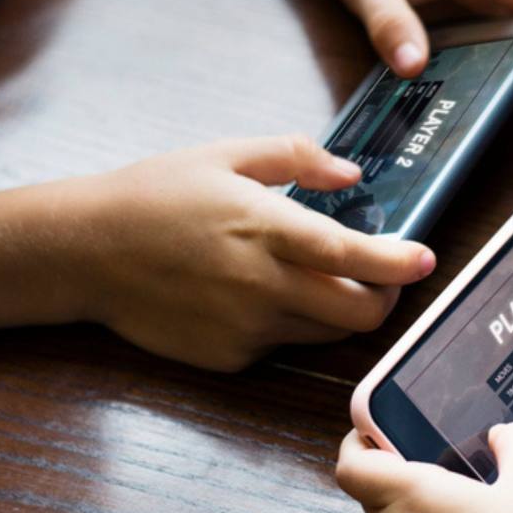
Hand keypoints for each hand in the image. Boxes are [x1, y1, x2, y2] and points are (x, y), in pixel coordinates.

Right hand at [80, 135, 433, 369]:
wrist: (86, 252)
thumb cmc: (155, 196)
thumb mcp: (226, 155)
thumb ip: (297, 157)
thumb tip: (351, 174)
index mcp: (265, 229)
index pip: (352, 255)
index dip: (398, 263)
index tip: (426, 259)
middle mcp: (262, 286)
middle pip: (358, 313)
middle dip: (385, 297)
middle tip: (384, 275)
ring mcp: (246, 328)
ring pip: (327, 332)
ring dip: (342, 310)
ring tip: (321, 277)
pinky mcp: (230, 357)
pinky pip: (285, 344)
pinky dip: (292, 323)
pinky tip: (262, 295)